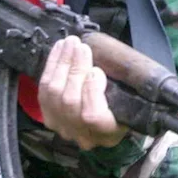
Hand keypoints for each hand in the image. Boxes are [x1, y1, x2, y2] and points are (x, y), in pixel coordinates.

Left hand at [37, 35, 124, 149]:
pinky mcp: (49, 116)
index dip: (90, 90)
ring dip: (62, 63)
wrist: (106, 127)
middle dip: (74, 69)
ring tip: (70, 43)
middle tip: (81, 46)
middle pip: (70, 101)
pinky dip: (51, 66)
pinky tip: (59, 49)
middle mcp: (83, 134)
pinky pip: (44, 89)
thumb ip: (123, 88)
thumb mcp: (132, 102)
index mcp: (108, 132)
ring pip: (54, 93)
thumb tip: (106, 63)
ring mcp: (63, 127)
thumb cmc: (125, 109)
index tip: (96, 70)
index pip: (92, 116)